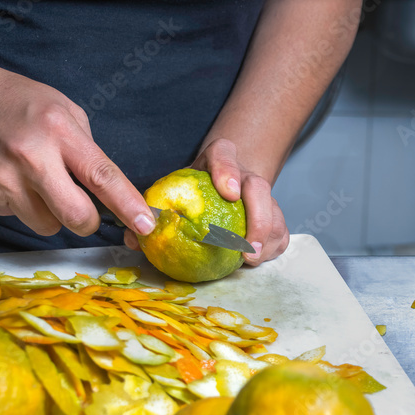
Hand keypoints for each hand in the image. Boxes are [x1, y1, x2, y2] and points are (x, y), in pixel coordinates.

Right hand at [0, 58, 154, 237]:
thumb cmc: (17, 102)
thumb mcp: (63, 110)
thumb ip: (87, 149)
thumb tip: (109, 190)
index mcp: (58, 131)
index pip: (102, 176)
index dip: (128, 205)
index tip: (146, 225)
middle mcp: (30, 157)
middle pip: (76, 216)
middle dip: (88, 220)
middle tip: (83, 208)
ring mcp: (2, 180)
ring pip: (47, 226)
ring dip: (52, 213)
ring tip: (36, 182)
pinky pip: (18, 218)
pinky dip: (22, 206)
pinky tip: (11, 178)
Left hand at [125, 138, 289, 264]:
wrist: (223, 183)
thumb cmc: (192, 191)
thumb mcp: (172, 191)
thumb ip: (153, 211)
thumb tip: (133, 237)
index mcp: (216, 160)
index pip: (223, 154)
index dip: (227, 170)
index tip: (228, 192)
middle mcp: (244, 174)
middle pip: (259, 187)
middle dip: (258, 216)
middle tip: (245, 247)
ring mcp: (262, 194)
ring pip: (275, 211)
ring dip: (267, 238)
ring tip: (250, 260)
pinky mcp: (273, 213)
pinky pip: (281, 230)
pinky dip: (273, 247)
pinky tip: (258, 260)